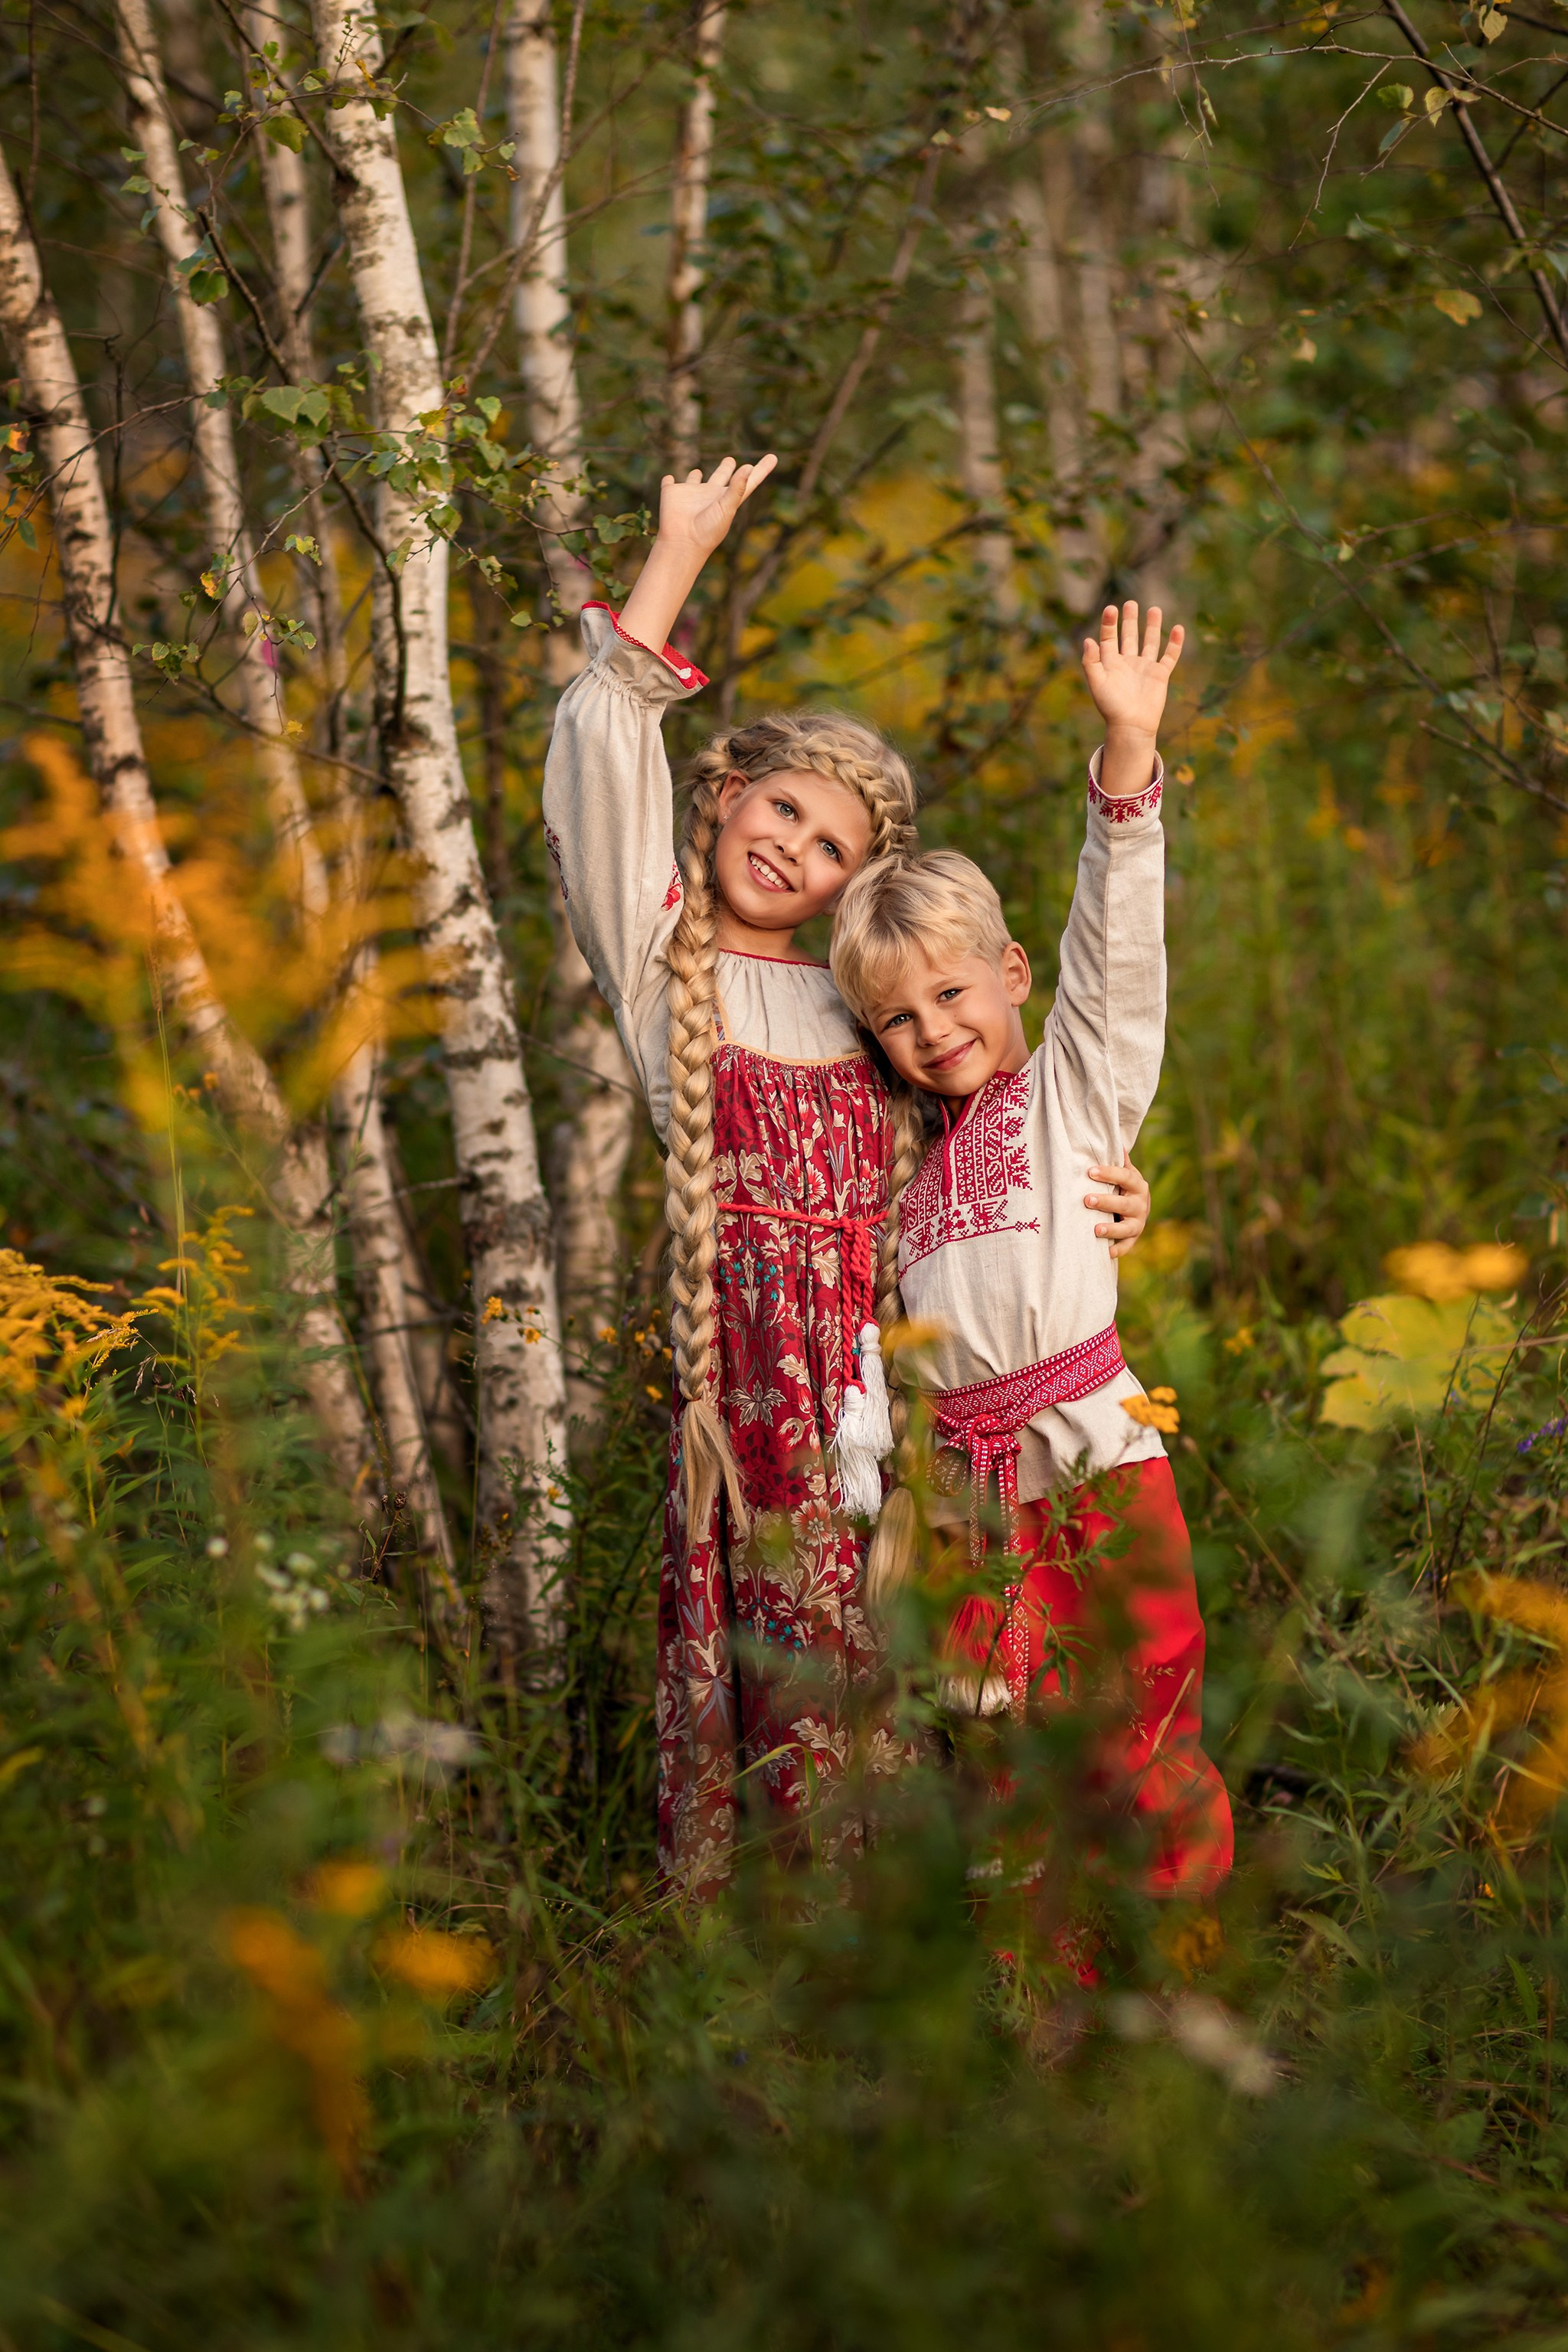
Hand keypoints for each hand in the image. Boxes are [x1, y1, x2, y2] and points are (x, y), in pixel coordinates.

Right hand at [618, 454, 777, 653]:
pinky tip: (668, 479)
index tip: (774, 457)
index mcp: (728, 499)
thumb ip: (737, 488)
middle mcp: (711, 495)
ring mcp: (691, 494)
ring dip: (695, 475)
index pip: (749, 481)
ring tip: (698, 471)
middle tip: (731, 460)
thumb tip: (748, 467)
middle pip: (721, 477)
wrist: (682, 543)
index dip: (761, 469)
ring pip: (695, 480)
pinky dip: (668, 481)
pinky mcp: (672, 494)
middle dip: (726, 468)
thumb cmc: (708, 530)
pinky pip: (670, 484)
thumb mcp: (727, 509)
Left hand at [1081, 602, 1183, 797]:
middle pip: (1129, 636)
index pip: (1109, 638)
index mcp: (1111, 663)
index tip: (1111, 608)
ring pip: (1150, 642)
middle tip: (1131, 603)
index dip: (1109, 623)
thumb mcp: (1097, 683)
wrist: (1131, 725)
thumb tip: (1088, 640)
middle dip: (1129, 620)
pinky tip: (1178, 629)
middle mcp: (1128, 662)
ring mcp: (1145, 667)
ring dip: (1152, 626)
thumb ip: (1091, 662)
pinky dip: (1174, 643)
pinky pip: (1169, 656)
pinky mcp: (1160, 675)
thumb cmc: (1111, 707)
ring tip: (1154, 609)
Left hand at [1085, 1156, 1150, 1259]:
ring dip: (1112, 1229)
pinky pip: (1127, 1246)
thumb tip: (1112, 1138)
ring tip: (1095, 1230)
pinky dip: (1118, 1250)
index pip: (1125, 1177)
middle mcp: (1141, 1204)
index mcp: (1138, 1184)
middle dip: (1106, 1202)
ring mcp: (1138, 1223)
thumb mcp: (1124, 1172)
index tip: (1090, 1172)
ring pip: (1128, 1228)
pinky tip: (1106, 1253)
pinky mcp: (1134, 1238)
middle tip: (1087, 1200)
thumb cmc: (1123, 1186)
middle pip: (1125, 1203)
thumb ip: (1118, 1160)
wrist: (1138, 1208)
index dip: (1109, 1174)